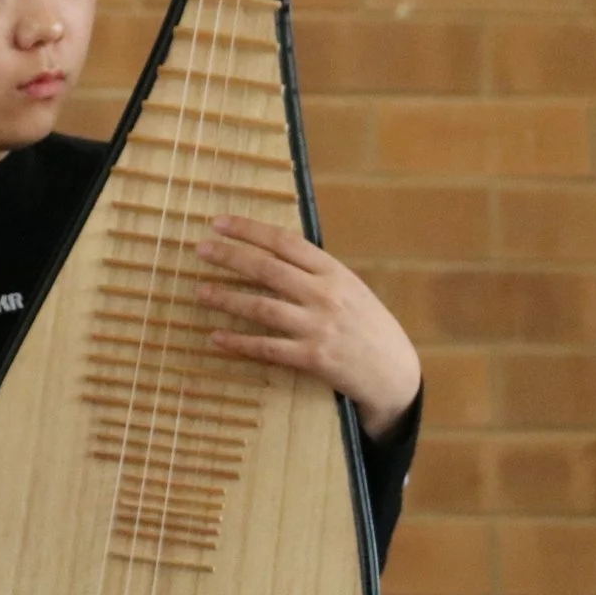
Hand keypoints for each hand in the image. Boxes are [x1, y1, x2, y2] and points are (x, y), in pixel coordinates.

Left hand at [193, 215, 420, 438]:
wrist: (394, 372)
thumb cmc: (368, 325)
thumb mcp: (350, 289)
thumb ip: (316, 273)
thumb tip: (273, 252)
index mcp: (334, 272)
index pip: (285, 242)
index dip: (250, 230)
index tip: (219, 223)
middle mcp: (325, 295)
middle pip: (268, 269)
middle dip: (231, 257)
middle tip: (200, 250)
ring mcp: (318, 327)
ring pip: (262, 307)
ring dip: (227, 298)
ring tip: (200, 292)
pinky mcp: (313, 358)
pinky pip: (267, 348)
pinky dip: (239, 343)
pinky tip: (216, 338)